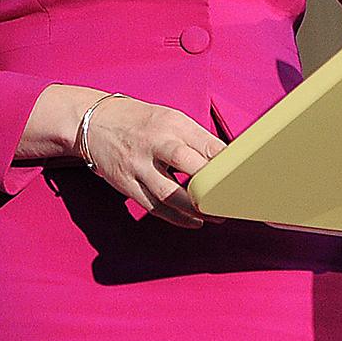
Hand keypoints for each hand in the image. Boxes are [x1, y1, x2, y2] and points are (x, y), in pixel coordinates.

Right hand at [78, 93, 223, 227]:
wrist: (94, 122)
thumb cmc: (142, 122)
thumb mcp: (171, 119)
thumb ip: (197, 140)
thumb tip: (228, 164)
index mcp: (173, 123)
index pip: (209, 145)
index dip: (230, 165)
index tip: (247, 180)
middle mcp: (155, 143)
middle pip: (189, 165)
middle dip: (213, 187)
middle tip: (233, 202)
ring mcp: (138, 164)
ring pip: (170, 193)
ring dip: (196, 210)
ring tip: (215, 217)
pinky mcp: (126, 183)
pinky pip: (154, 206)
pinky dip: (176, 218)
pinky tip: (193, 222)